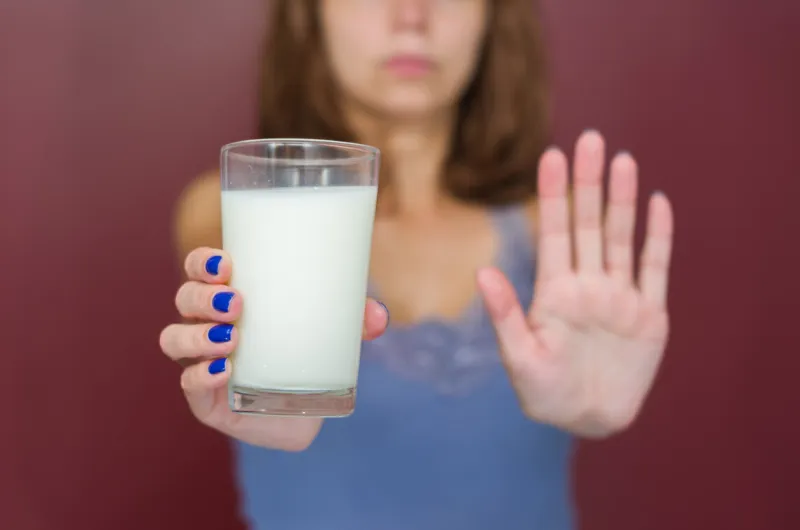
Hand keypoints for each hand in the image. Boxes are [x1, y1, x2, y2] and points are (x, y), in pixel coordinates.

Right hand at [159, 247, 388, 449]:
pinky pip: (188, 385)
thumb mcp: (332, 331)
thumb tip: (378, 316)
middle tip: (237, 304)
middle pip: (184, 299)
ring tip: (229, 339)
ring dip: (196, 335)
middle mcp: (207, 326)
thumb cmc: (307, 354)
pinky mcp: (205, 400)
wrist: (303, 412)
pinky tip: (223, 371)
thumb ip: (355, 320)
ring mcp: (200, 362)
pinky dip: (200, 376)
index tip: (226, 263)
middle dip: (203, 297)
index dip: (203, 262)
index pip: (201, 270)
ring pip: (174, 339)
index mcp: (229, 299)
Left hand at [478, 130, 673, 437]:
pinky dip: (657, 238)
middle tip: (591, 140)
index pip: (554, 232)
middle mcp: (588, 284)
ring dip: (623, 200)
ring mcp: (619, 296)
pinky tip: (657, 204)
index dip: (554, 194)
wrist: (588, 420)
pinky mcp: (649, 315)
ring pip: (621, 238)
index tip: (552, 154)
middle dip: (589, 183)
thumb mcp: (520, 357)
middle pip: (588, 224)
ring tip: (623, 160)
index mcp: (555, 291)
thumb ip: (506, 315)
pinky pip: (655, 269)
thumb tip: (482, 273)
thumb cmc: (545, 393)